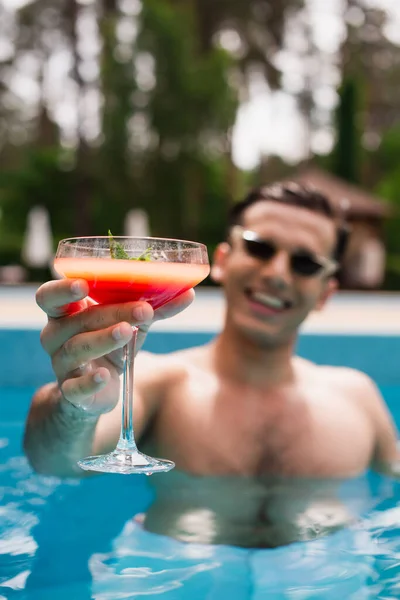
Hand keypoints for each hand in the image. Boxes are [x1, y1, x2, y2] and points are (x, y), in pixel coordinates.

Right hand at [36, 279, 193, 414]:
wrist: (96, 390)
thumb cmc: (110, 345)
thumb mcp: (130, 324)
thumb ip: (154, 309)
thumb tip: (188, 292)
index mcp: (65, 313)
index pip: (49, 297)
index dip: (62, 289)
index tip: (84, 285)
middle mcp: (56, 337)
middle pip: (76, 321)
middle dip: (110, 313)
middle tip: (143, 309)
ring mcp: (62, 365)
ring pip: (77, 349)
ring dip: (104, 339)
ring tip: (129, 331)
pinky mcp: (72, 392)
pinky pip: (76, 387)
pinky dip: (90, 381)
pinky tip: (105, 375)